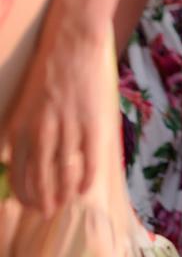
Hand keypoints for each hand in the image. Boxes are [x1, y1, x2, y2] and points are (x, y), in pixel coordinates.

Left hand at [7, 28, 107, 214]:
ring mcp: (68, 129)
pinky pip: (90, 160)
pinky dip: (87, 178)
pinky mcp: (92, 123)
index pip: (18, 174)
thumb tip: (15, 162)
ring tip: (63, 203)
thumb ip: (19, 133)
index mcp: (21, 128)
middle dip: (42, 201)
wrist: (72, 44)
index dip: (24, 195)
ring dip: (62, 194)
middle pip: (40, 180)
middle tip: (46, 211)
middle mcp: (42, 133)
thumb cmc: (46, 72)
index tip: (28, 204)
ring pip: (64, 174)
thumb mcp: (22, 105)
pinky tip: (84, 188)